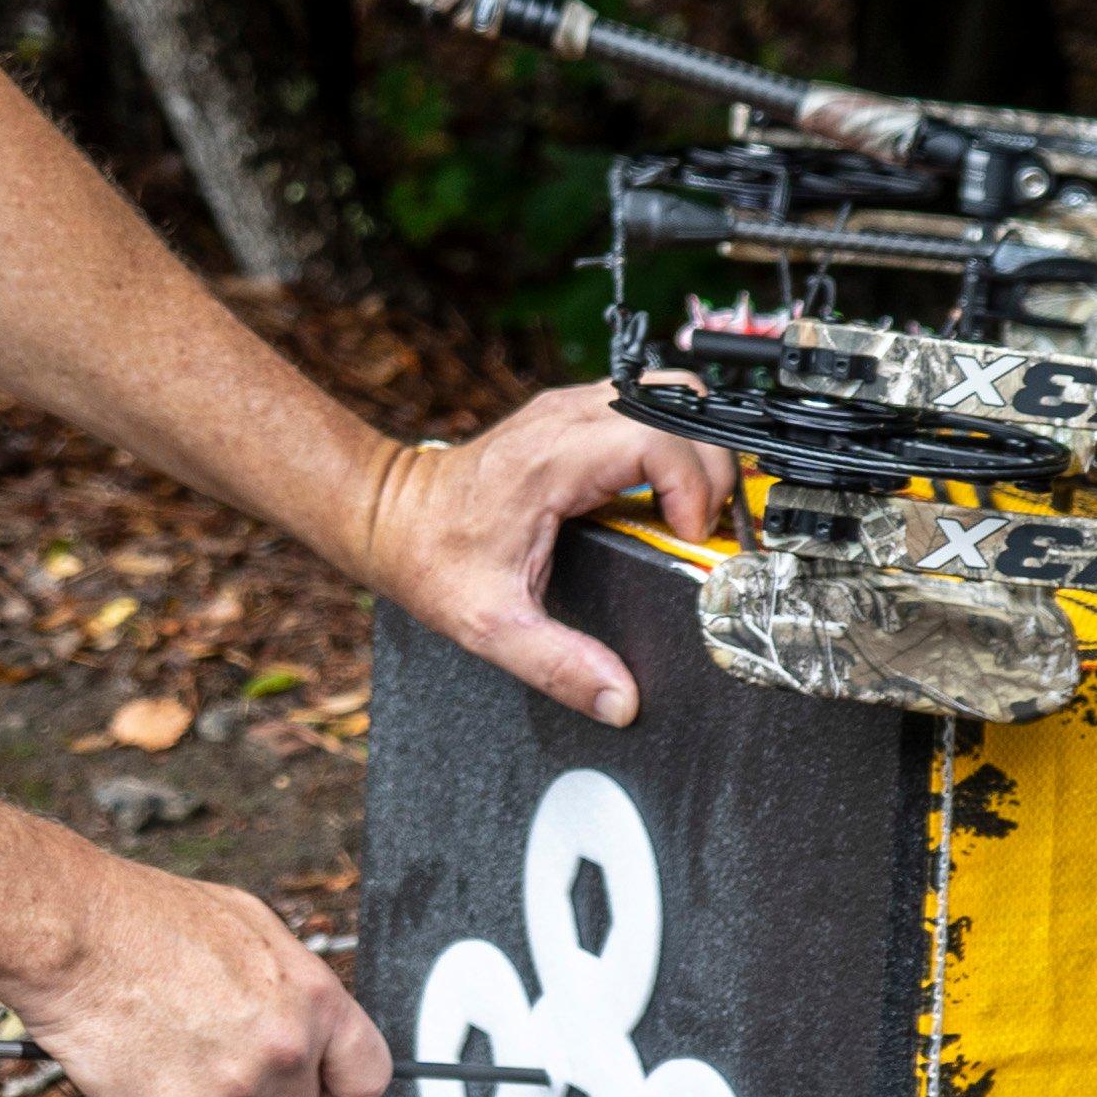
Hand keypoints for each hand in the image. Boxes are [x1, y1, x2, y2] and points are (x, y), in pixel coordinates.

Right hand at [2, 868, 391, 1096]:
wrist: (75, 936)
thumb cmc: (153, 920)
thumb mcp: (251, 929)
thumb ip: (297, 992)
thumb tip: (318, 1033)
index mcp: (313, 1000)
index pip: (367, 1077)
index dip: (341, 1090)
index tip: (321, 1093)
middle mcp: (284, 1052)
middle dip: (261, 1092)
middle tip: (211, 1048)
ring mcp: (233, 1091)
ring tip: (166, 1039)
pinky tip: (138, 1056)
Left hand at [356, 380, 738, 726]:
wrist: (388, 517)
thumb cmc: (431, 557)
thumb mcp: (492, 625)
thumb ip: (559, 665)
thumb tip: (620, 700)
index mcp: (553, 459)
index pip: (658, 439)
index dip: (692, 485)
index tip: (688, 534)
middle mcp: (564, 419)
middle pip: (678, 409)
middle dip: (708, 468)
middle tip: (697, 528)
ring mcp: (567, 409)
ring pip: (667, 397)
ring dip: (692, 450)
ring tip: (685, 509)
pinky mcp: (569, 414)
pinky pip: (643, 407)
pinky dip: (667, 444)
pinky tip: (655, 495)